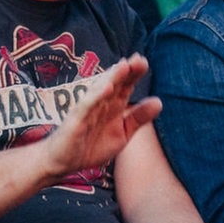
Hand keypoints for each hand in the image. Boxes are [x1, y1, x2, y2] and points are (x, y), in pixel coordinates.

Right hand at [38, 56, 160, 178]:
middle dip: (125, 71)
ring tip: (124, 66)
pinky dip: (95, 96)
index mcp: (113, 105)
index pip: (125, 85)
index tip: (144, 62)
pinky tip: (106, 88)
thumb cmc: (91, 146)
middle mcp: (100, 103)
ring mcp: (86, 110)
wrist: (63, 163)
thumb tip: (159, 101)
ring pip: (100, 90)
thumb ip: (139, 118)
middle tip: (138, 59)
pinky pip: (86, 106)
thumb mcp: (122, 133)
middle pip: (114, 83)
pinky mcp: (75, 120)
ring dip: (111, 78)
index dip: (134, 74)